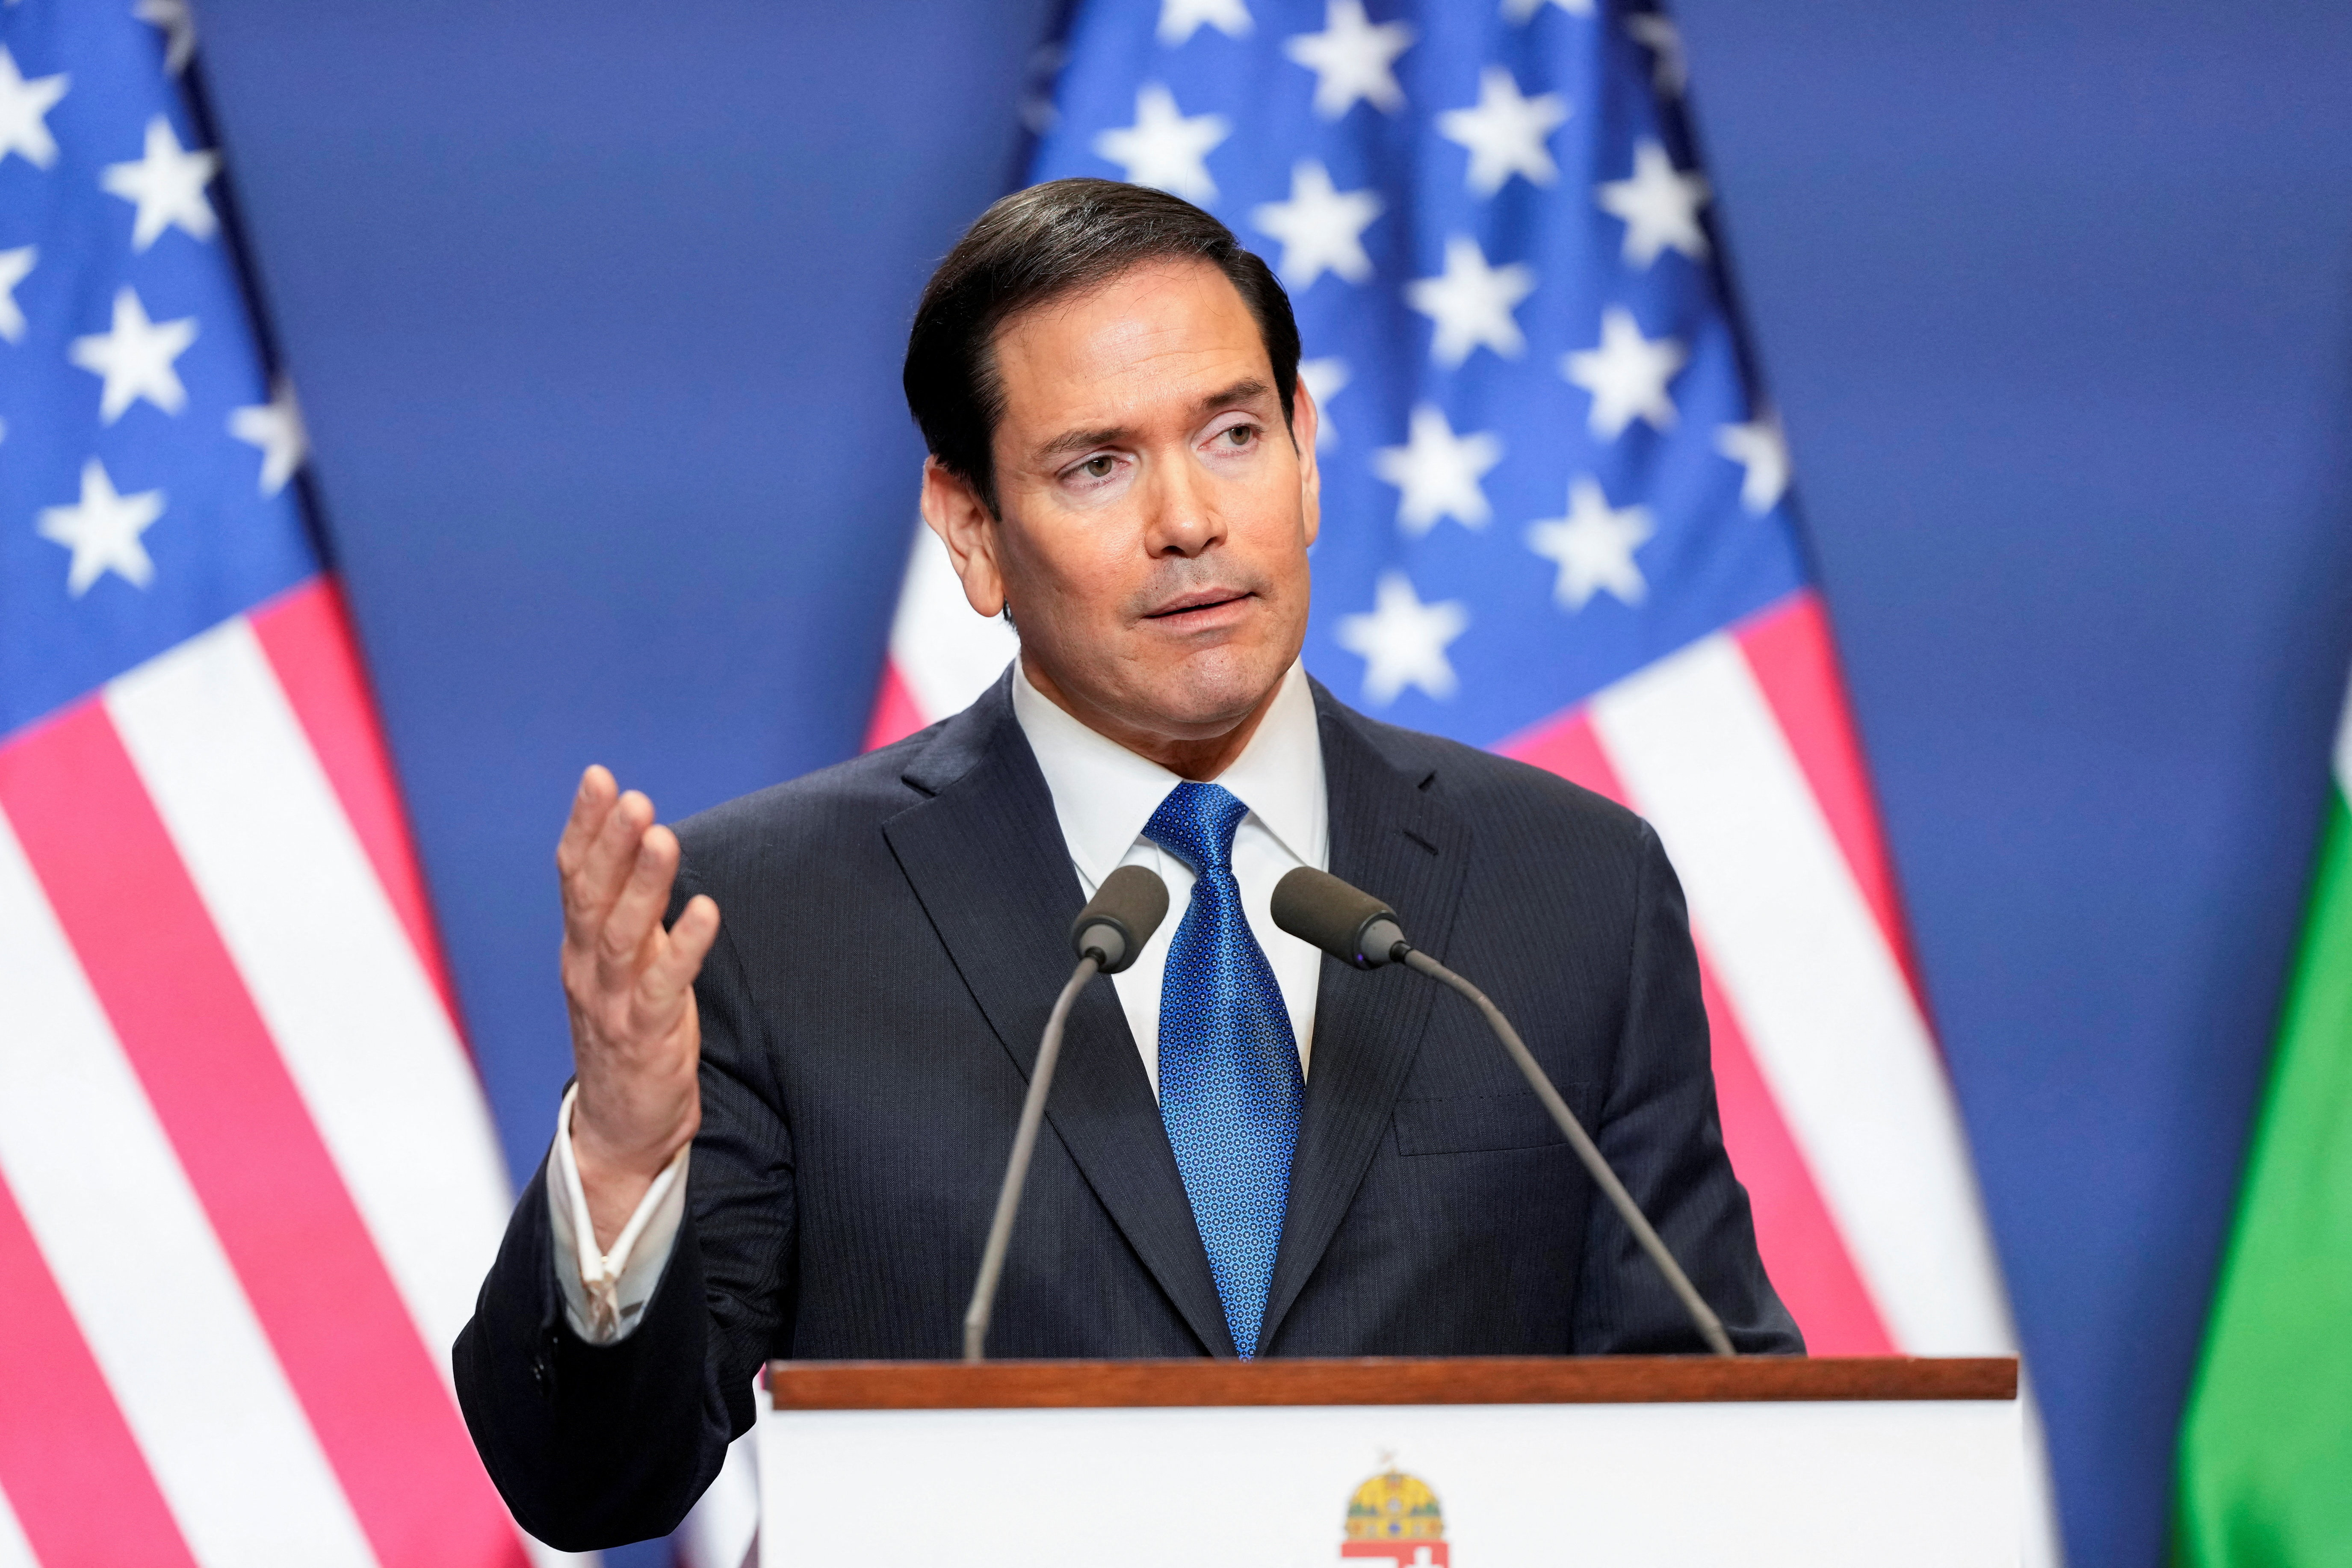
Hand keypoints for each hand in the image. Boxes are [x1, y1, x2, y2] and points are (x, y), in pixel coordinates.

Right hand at [556, 765, 720, 1249]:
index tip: (599, 777)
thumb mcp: (621, 965)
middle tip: (630, 797)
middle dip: (610, 843)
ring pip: (622, 934)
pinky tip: (706, 911)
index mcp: (579, 947)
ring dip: (643, 883)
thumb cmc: (629, 1032)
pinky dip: (685, 946)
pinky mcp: (647, 1035)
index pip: (574, 877)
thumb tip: (641, 847)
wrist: (622, 1127)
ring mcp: (613, 1003)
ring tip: (662, 836)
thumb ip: (626, 911)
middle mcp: (588, 969)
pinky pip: (665, 985)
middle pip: (592, 896)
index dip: (585, 827)